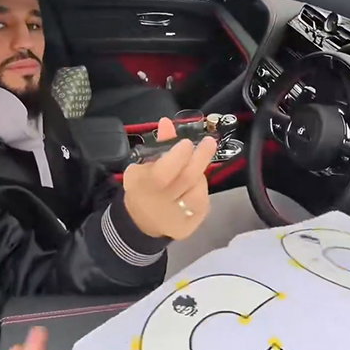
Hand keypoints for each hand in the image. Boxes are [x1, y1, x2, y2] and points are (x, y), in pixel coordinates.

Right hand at [122, 117, 216, 239]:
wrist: (141, 222)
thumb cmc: (143, 187)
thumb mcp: (143, 165)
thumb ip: (159, 145)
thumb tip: (168, 122)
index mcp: (143, 187)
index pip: (164, 172)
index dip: (178, 156)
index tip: (187, 142)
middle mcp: (160, 206)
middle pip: (187, 179)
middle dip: (200, 157)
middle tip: (208, 142)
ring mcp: (176, 219)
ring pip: (199, 190)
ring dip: (199, 175)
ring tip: (193, 171)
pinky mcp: (189, 227)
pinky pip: (203, 204)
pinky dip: (200, 191)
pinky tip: (192, 188)